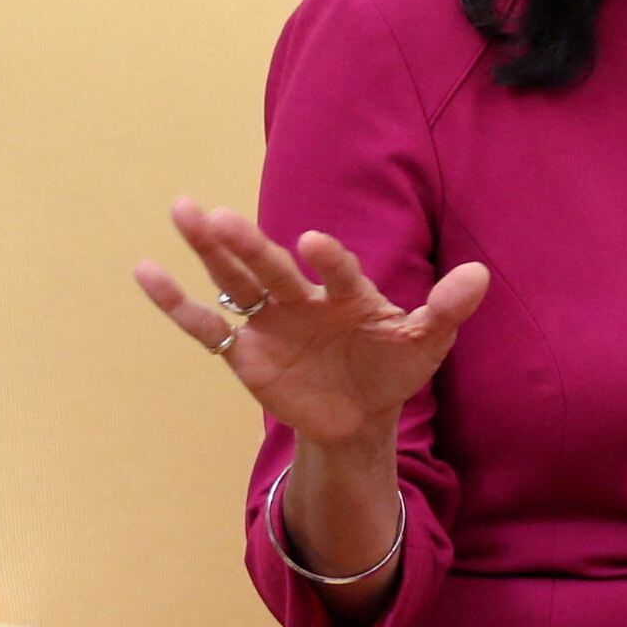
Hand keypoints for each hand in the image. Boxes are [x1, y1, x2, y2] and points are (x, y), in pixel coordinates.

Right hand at [132, 199, 488, 452]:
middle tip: (219, 214)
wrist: (362, 415)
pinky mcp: (247, 354)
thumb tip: (481, 276)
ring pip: (233, 280)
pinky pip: (207, 326)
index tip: (312, 242)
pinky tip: (145, 271)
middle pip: (270, 266)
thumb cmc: (394, 367)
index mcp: (347, 292)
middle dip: (246, 243)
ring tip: (183, 211)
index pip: (336, 270)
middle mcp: (302, 297)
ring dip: (208, 251)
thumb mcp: (426, 343)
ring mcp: (270, 322)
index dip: (328, 257)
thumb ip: (447, 309)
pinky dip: (176, 303)